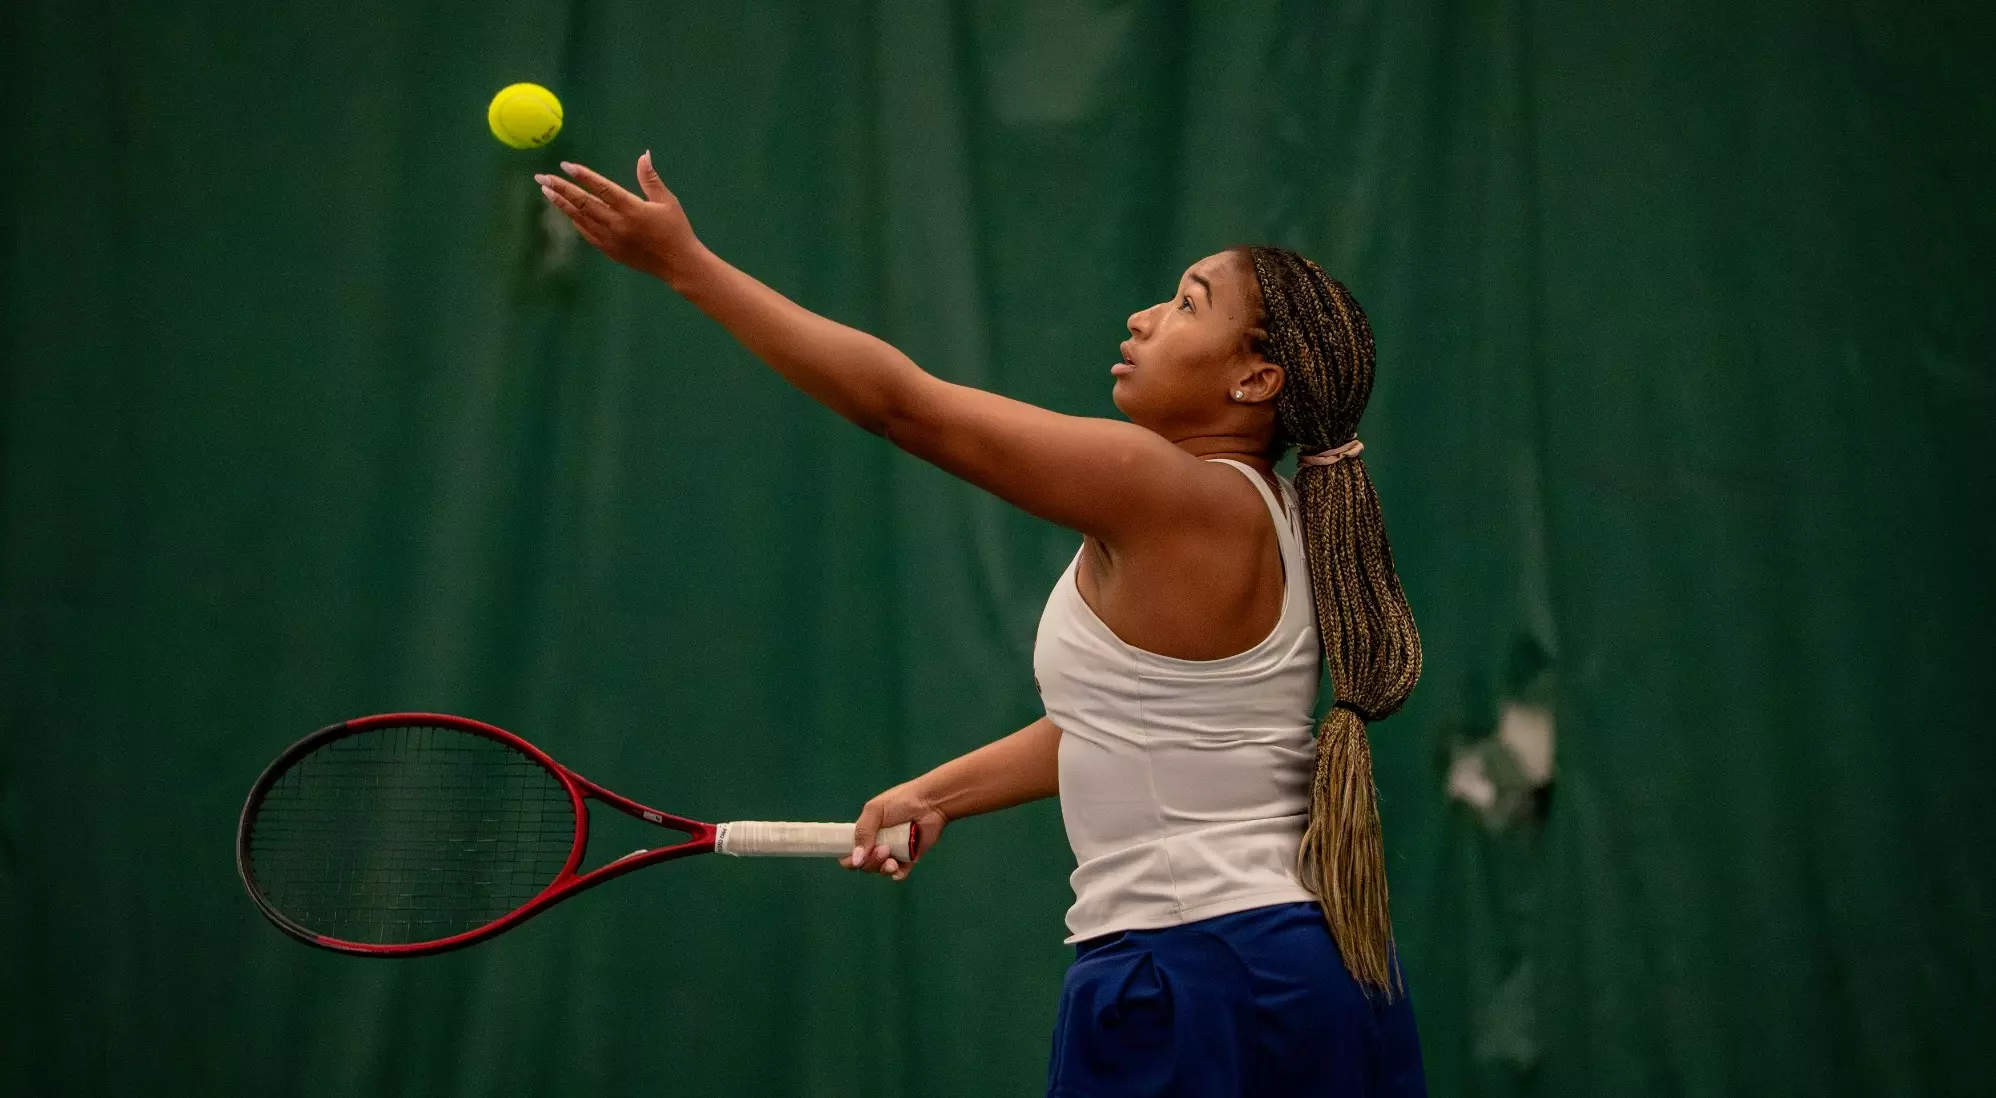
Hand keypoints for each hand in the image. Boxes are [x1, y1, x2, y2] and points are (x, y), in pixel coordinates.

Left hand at [536, 152, 704, 282]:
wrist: (678, 264)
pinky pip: (587, 233)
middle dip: (561, 189)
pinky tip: (566, 211)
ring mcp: (611, 240)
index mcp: (632, 209)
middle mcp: (618, 224)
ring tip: (546, 191)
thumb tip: (644, 155)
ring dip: (562, 204)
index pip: (602, 188)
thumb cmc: (676, 229)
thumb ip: (650, 178)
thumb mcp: (667, 201)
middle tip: (542, 178)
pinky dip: (575, 221)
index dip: (583, 176)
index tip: (566, 165)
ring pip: (580, 219)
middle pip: (583, 203)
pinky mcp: (610, 251)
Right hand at [846, 779, 948, 880]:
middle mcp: (877, 844)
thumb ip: (863, 833)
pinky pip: (898, 875)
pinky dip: (896, 874)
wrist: (930, 803)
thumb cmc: (901, 801)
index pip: (850, 852)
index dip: (849, 858)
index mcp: (866, 832)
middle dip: (870, 861)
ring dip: (882, 867)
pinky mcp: (908, 860)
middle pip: (864, 864)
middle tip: (883, 849)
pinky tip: (898, 866)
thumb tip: (855, 860)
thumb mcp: (875, 811)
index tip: (854, 859)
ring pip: (880, 870)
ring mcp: (893, 854)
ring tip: (891, 856)